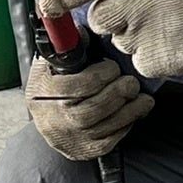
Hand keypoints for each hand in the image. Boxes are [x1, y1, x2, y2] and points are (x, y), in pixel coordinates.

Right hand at [26, 56, 152, 160]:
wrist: (49, 120)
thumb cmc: (53, 85)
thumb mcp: (51, 62)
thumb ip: (68, 46)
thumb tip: (83, 31)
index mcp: (41, 93)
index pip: (72, 88)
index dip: (97, 77)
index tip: (112, 68)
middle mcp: (53, 119)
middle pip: (88, 111)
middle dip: (116, 94)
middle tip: (131, 82)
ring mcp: (69, 138)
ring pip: (103, 127)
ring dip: (129, 110)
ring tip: (141, 97)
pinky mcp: (85, 151)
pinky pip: (110, 140)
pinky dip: (126, 125)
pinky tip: (134, 112)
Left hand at [41, 0, 182, 79]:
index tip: (48, 4)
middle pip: (101, 19)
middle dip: (116, 20)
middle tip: (147, 14)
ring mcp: (141, 31)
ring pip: (122, 43)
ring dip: (139, 38)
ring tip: (175, 26)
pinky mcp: (155, 59)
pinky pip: (142, 64)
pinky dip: (158, 59)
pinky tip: (182, 43)